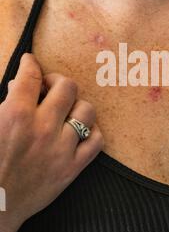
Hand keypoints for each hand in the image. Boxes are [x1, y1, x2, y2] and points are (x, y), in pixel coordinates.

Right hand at [0, 53, 103, 231]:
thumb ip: (3, 103)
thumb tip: (16, 86)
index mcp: (15, 114)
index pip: (31, 75)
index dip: (30, 63)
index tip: (31, 63)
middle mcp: (43, 127)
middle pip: (67, 86)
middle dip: (57, 80)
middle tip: (48, 86)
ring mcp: (61, 148)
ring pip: (87, 111)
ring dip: (76, 106)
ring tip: (66, 110)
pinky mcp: (72, 168)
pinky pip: (97, 141)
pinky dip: (92, 132)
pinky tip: (80, 131)